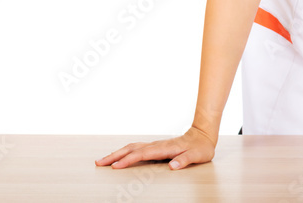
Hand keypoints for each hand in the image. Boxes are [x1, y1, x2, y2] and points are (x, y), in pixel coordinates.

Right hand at [95, 125, 217, 169]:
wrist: (203, 135)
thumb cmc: (200, 147)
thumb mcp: (197, 155)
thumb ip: (185, 160)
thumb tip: (173, 166)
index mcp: (165, 149)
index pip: (142, 154)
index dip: (128, 160)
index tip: (116, 166)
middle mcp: (157, 145)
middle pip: (132, 149)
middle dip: (115, 155)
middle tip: (99, 163)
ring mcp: (155, 145)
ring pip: (132, 147)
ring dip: (117, 153)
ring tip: (103, 160)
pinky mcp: (155, 147)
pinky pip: (136, 149)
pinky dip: (125, 152)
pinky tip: (119, 156)